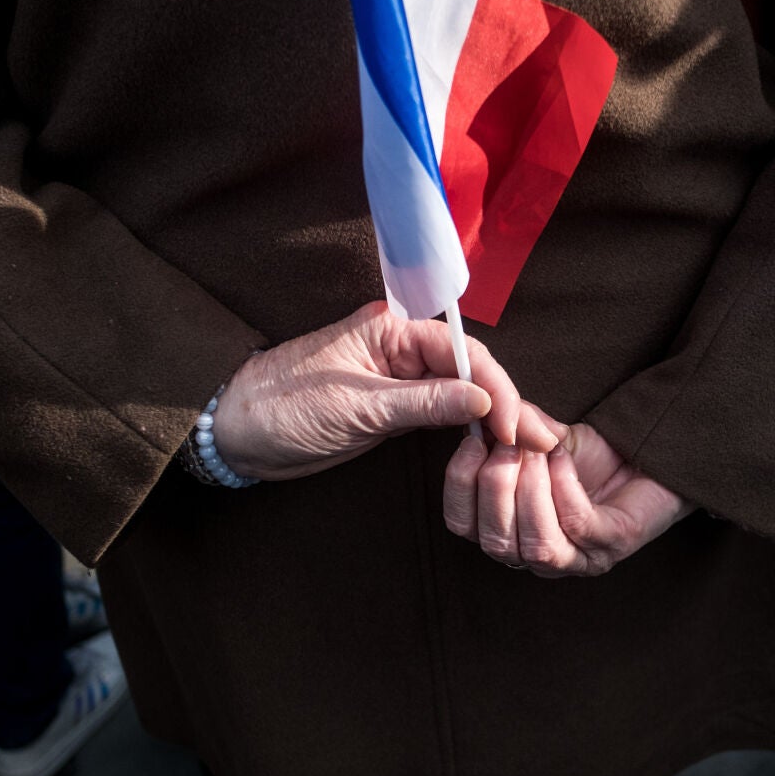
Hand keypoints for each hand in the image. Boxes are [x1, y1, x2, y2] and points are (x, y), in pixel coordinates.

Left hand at [212, 302, 562, 480]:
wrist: (236, 434)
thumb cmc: (282, 407)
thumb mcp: (357, 407)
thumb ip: (423, 404)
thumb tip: (483, 401)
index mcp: (390, 329)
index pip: (460, 351)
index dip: (494, 386)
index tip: (513, 423)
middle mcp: (399, 347)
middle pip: (468, 370)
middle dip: (505, 403)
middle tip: (538, 440)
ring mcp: (397, 379)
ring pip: (459, 393)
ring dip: (492, 418)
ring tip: (528, 446)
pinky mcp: (391, 410)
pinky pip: (440, 412)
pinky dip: (467, 428)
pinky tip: (491, 445)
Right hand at [442, 422, 692, 576]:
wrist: (648, 459)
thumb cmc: (593, 458)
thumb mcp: (542, 437)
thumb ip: (514, 428)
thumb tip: (488, 410)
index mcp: (508, 529)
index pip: (462, 525)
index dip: (460, 485)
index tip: (473, 442)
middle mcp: (535, 554)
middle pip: (494, 541)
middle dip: (496, 486)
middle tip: (510, 443)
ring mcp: (575, 558)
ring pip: (535, 544)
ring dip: (530, 490)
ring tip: (539, 450)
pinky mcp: (610, 547)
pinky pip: (576, 525)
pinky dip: (564, 487)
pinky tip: (563, 458)